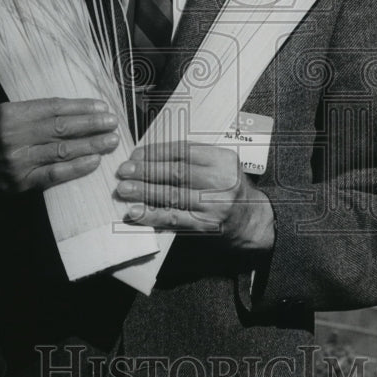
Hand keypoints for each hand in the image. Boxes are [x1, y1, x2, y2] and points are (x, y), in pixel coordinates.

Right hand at [0, 98, 118, 195]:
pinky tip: (94, 161)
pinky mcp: (21, 182)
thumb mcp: (1, 117)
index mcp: (10, 113)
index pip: (54, 107)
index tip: (101, 106)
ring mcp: (18, 160)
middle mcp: (14, 134)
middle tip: (113, 121)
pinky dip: (77, 167)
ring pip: (62, 149)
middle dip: (91, 123)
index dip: (81, 106)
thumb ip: (31, 113)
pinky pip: (55, 173)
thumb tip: (71, 111)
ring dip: (91, 144)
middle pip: (62, 126)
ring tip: (110, 140)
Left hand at [115, 142, 274, 256]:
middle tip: (124, 170)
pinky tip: (135, 212)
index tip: (136, 154)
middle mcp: (221, 180)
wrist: (252, 220)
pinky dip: (151, 215)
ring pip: (173, 195)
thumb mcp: (220, 165)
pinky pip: (174, 218)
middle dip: (146, 170)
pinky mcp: (206, 225)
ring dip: (144, 192)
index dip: (156, 152)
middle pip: (177, 172)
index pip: (184, 151)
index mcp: (223, 159)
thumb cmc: (228, 188)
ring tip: (124, 189)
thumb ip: (193, 158)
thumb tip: (150, 156)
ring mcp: (214, 204)